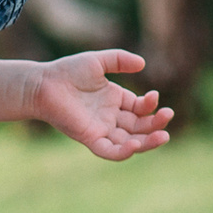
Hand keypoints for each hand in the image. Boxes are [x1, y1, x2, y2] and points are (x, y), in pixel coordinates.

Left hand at [30, 51, 172, 160]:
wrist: (44, 83)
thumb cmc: (67, 71)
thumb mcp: (98, 61)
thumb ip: (120, 60)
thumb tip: (143, 64)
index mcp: (115, 100)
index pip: (141, 108)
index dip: (150, 105)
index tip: (153, 95)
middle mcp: (110, 118)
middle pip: (140, 127)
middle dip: (156, 124)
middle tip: (168, 115)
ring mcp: (101, 130)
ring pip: (130, 142)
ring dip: (148, 142)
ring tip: (163, 136)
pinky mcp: (89, 138)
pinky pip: (109, 151)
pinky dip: (124, 152)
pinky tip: (136, 145)